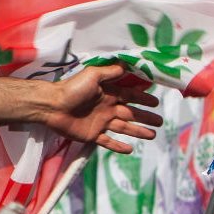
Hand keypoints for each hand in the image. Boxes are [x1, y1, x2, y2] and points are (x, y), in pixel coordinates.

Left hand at [41, 65, 159, 155]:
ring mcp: (100, 122)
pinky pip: (107, 142)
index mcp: (108, 93)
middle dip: (145, 117)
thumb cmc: (72, 88)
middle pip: (131, 113)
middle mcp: (106, 108)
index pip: (130, 96)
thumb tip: (127, 64)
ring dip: (138, 132)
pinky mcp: (92, 135)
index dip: (143, 99)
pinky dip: (118, 146)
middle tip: (160, 122)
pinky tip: (130, 150)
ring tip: (152, 135)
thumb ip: (110, 72)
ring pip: (124, 128)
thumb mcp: (93, 75)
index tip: (156, 102)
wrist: (52, 106)